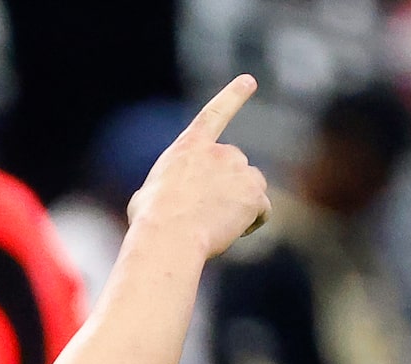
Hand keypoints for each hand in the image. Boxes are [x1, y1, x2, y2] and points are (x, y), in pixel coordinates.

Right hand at [129, 76, 272, 259]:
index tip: (249, 80)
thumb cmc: (150, 221)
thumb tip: (174, 199)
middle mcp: (219, 152)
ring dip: (241, 203)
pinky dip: (253, 221)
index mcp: (189, 147)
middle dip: (226, 186)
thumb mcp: (147, 196)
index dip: (233, 95)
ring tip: (216, 225)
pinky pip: (263, 210)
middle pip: (235, 165)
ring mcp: (240, 171)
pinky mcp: (254, 194)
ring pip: (251, 186)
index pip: (215, 113)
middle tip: (205, 214)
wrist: (168, 236)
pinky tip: (234, 232)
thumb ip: (169, 186)